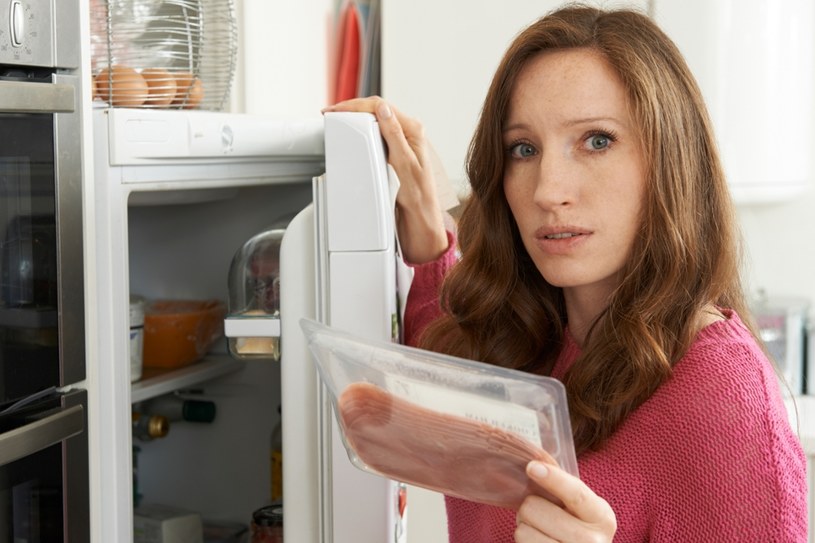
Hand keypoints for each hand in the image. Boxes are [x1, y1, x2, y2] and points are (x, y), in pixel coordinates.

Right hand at [322, 97, 448, 263]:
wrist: (420, 216)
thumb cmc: (418, 195)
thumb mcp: (404, 164)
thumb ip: (394, 135)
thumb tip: (383, 109)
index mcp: (413, 131)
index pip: (381, 107)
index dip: (355, 106)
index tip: (337, 110)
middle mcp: (408, 133)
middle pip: (376, 110)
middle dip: (352, 109)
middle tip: (331, 113)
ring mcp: (401, 141)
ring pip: (374, 121)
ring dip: (356, 118)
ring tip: (338, 120)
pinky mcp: (394, 151)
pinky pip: (375, 134)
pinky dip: (361, 131)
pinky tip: (351, 133)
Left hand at [515, 461, 616, 542]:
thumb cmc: (579, 528)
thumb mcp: (582, 509)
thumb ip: (564, 489)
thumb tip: (534, 465)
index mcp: (602, 517)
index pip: (575, 494)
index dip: (553, 479)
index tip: (532, 467)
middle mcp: (592, 541)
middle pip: (535, 508)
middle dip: (528, 507)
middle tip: (539, 513)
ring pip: (523, 531)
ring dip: (524, 528)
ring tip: (539, 530)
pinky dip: (525, 542)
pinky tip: (539, 541)